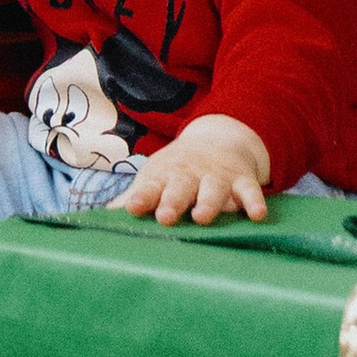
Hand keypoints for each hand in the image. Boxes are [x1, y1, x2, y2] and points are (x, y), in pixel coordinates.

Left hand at [117, 114, 271, 227]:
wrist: (216, 139)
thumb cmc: (177, 170)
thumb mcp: (155, 178)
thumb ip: (135, 199)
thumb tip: (100, 218)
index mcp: (164, 176)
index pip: (150, 186)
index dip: (142, 197)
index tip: (133, 208)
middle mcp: (189, 174)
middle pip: (181, 186)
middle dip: (173, 200)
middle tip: (166, 216)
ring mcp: (216, 176)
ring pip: (214, 188)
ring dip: (209, 201)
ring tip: (203, 217)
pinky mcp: (241, 179)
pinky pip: (249, 190)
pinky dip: (253, 201)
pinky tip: (256, 214)